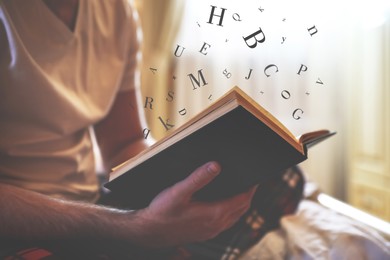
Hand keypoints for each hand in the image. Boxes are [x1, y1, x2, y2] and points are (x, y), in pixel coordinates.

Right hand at [134, 161, 257, 246]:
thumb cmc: (163, 211)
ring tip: (239, 191)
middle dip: (247, 195)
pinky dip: (231, 213)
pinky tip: (223, 206)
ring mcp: (211, 232)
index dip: (251, 188)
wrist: (150, 233)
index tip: (255, 177)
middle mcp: (217, 225)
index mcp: (215, 213)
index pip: (243, 200)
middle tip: (249, 182)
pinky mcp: (205, 234)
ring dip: (240, 205)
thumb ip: (198, 178)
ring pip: (234, 217)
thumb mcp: (180, 191)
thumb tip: (216, 165)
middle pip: (242, 209)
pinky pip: (226, 223)